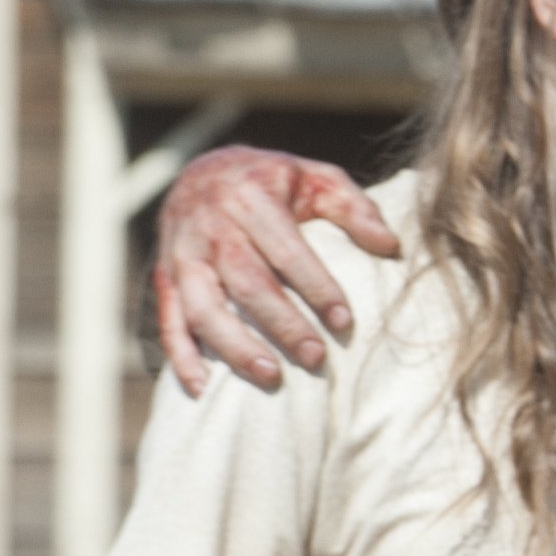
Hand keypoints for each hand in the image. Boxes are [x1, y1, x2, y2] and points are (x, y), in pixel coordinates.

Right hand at [153, 146, 398, 395]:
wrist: (203, 169)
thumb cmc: (274, 181)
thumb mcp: (318, 178)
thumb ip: (355, 208)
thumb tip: (390, 245)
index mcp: (253, 199)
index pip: (288, 251)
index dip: (317, 287)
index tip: (345, 322)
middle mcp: (212, 226)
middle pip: (247, 283)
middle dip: (283, 324)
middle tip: (316, 358)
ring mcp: (182, 253)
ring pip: (203, 307)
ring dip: (235, 346)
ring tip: (271, 377)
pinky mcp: (164, 276)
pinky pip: (168, 319)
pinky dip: (181, 355)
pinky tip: (203, 387)